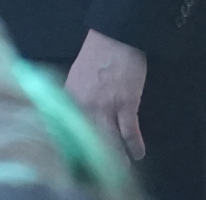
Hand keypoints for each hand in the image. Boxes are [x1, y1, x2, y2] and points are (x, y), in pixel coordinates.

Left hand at [64, 29, 146, 161]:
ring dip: (117, 158)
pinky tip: (138, 153)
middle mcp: (85, 106)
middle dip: (95, 158)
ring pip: (110, 142)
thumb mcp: (76, 75)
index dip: (72, 147)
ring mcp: (106, 106)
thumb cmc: (95, 53)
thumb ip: (74, 97)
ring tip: (122, 168)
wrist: (116, 36)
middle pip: (88, 141)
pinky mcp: (126, 105)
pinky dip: (135, 146)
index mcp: (70, 97)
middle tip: (99, 170)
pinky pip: (130, 133)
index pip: (66, 129)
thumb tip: (74, 116)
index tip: (77, 160)